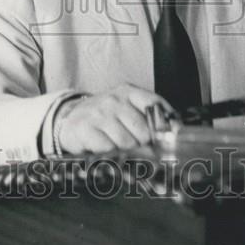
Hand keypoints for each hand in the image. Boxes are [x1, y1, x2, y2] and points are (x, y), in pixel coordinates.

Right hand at [57, 84, 173, 154]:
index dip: (166, 121)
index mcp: (128, 92)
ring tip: (115, 143)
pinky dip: (107, 153)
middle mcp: (114, 100)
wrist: (70, 118)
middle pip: (143, 130)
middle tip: (133, 143)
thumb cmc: (106, 116)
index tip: (173, 135)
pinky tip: (102, 146)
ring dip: (123, 150)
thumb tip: (174, 132)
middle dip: (142, 143)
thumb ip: (148, 116)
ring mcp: (98, 113)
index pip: (154, 103)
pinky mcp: (84, 128)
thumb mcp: (126, 107)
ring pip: (126, 143)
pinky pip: (107, 149)